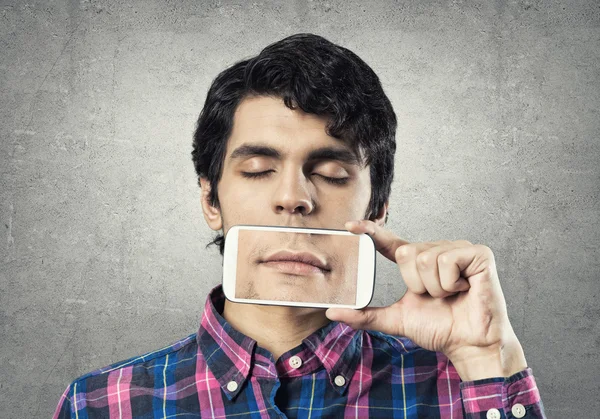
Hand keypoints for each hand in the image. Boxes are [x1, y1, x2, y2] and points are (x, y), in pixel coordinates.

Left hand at [325, 220, 527, 380]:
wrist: (469, 344)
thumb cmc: (440, 329)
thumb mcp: (396, 320)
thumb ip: (365, 315)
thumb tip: (333, 312)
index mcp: (417, 262)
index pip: (389, 241)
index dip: (371, 231)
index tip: (350, 225)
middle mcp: (436, 250)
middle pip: (405, 252)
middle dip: (415, 283)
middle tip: (434, 297)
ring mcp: (457, 249)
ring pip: (425, 257)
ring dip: (434, 287)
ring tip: (450, 295)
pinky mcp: (478, 254)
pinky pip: (447, 259)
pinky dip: (450, 282)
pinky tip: (463, 289)